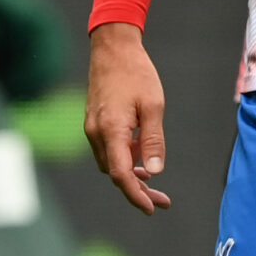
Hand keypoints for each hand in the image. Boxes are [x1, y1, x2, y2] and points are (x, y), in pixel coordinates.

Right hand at [83, 23, 172, 215]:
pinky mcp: (94, 122)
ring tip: (155, 182)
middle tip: (163, 201)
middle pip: (115, 173)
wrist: (113, 47)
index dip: (136, 195)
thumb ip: (152, 140)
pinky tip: (141, 156)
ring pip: (111, 163)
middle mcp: (96, 133)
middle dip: (137, 189)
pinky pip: (108, 149)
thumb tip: (155, 172)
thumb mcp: (153, 105)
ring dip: (130, 175)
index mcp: (110, 130)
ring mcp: (92, 127)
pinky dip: (124, 159)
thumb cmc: (136, 72)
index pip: (121, 175)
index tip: (152, 208)